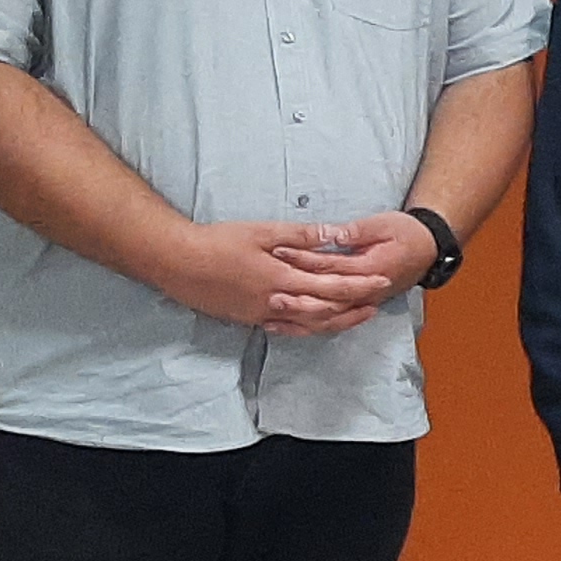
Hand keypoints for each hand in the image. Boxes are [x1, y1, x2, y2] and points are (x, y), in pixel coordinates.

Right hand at [160, 220, 393, 334]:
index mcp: (282, 279)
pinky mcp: (249, 319)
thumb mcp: (262, 231)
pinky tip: (316, 324)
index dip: (360, 285)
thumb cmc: (218, 242)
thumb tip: (334, 234)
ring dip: (335, 321)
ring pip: (308, 325)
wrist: (178, 263)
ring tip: (355, 315)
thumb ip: (301, 236)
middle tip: (379, 301)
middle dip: (355, 306)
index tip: (382, 280)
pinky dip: (306, 328)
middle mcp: (275, 303)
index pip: (332, 286)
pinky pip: (286, 329)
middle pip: (325, 311)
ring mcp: (261, 315)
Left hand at [268, 211, 442, 332]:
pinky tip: (287, 325)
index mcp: (370, 269)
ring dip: (300, 316)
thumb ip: (357, 232)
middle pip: (326, 298)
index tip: (279, 250)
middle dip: (296, 295)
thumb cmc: (406, 234)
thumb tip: (333, 235)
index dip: (303, 258)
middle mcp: (366, 293)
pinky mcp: (358, 307)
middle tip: (268, 291)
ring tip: (271, 312)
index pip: (330, 266)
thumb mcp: (383, 225)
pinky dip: (308, 326)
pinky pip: (332, 322)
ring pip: (328, 317)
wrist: (428, 249)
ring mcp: (363, 303)